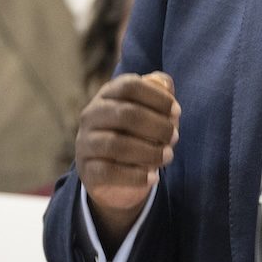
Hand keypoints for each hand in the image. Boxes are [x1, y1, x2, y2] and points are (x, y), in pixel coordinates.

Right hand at [76, 71, 179, 246]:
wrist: (112, 173)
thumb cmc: (136, 134)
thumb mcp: (149, 112)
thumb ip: (159, 94)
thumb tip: (165, 84)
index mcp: (107, 95)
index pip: (129, 86)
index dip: (156, 97)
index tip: (176, 111)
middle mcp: (91, 115)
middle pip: (124, 114)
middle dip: (156, 126)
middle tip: (174, 137)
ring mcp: (85, 143)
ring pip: (116, 144)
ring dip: (149, 151)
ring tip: (167, 156)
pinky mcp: (87, 170)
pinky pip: (109, 172)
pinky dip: (135, 175)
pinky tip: (153, 177)